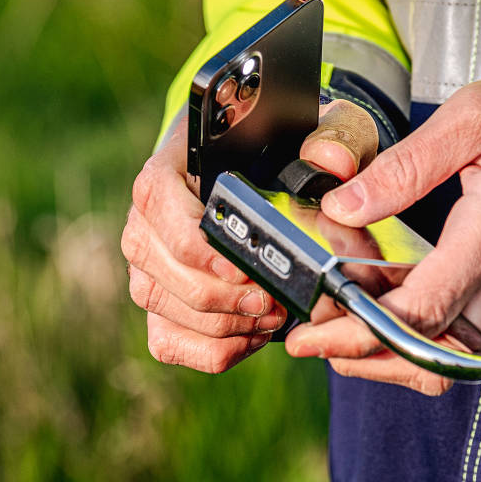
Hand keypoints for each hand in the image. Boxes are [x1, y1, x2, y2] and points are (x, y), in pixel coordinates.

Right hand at [121, 100, 376, 371]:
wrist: (268, 177)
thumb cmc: (286, 153)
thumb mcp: (320, 132)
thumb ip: (333, 140)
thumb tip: (332, 162)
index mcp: (173, 162)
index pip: (157, 200)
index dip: (197, 243)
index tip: (243, 267)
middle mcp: (147, 215)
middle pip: (163, 268)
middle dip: (225, 296)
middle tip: (273, 300)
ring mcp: (147, 263)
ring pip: (165, 309)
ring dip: (226, 325)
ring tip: (271, 316)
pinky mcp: (158, 301)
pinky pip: (169, 342)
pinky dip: (215, 349)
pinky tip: (252, 334)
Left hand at [285, 71, 480, 394]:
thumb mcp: (476, 116)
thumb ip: (406, 163)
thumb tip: (345, 203)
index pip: (420, 315)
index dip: (358, 332)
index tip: (311, 333)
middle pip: (424, 353)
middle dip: (359, 346)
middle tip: (314, 315)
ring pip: (440, 348)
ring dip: (384, 334)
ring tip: (342, 291)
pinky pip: (458, 327)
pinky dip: (413, 319)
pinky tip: (381, 280)